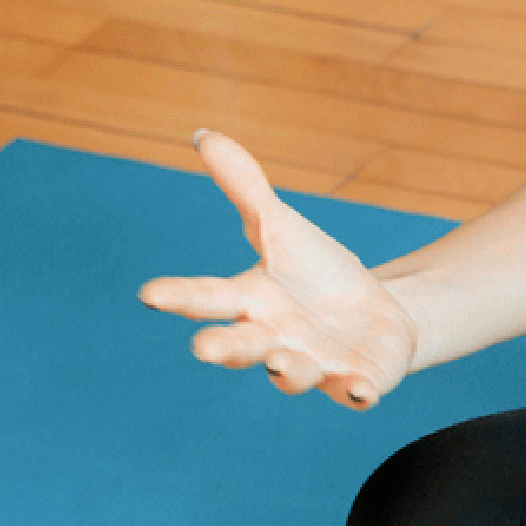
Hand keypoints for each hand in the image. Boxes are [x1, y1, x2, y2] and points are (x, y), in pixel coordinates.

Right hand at [134, 129, 419, 406]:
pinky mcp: (355, 379)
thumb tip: (203, 135)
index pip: (208, 297)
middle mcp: (274, 339)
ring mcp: (314, 363)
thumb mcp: (282, 227)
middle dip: (225, 348)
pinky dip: (357, 391)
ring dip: (286, 370)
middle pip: (242, 346)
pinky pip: (355, 390)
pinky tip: (362, 390)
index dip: (179, 296)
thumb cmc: (316, 273)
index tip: (149, 293)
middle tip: (203, 349)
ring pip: (293, 373)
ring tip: (280, 362)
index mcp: (250, 302)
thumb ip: (244, 189)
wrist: (375, 314)